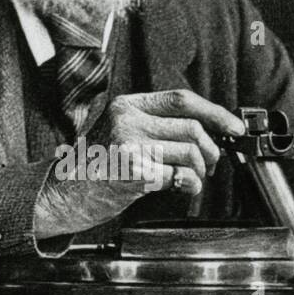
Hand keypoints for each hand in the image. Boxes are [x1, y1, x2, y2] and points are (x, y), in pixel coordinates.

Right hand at [33, 90, 245, 239]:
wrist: (59, 195)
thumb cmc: (93, 168)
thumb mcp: (121, 134)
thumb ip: (156, 128)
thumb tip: (206, 133)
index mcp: (127, 105)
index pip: (181, 99)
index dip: (215, 112)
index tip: (234, 128)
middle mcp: (127, 119)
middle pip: (191, 127)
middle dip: (211, 149)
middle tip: (211, 165)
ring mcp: (128, 144)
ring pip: (190, 152)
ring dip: (201, 171)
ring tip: (193, 180)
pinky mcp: (132, 172)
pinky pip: (179, 176)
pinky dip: (190, 186)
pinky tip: (183, 190)